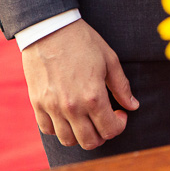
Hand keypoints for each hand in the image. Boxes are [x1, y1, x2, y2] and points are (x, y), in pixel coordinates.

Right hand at [21, 19, 138, 148]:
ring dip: (81, 135)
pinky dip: (59, 128)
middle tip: (106, 119)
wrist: (49, 29)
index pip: (110, 130)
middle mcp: (71, 107)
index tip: (120, 113)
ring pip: (68, 140)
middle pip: (90, 142)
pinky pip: (47, 129)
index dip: (120, 125)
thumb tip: (132, 106)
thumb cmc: (83, 42)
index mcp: (93, 97)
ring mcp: (51, 107)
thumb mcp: (110, 61)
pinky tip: (68, 115)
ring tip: (87, 119)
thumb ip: (122, 87)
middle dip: (103, 134)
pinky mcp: (37, 103)